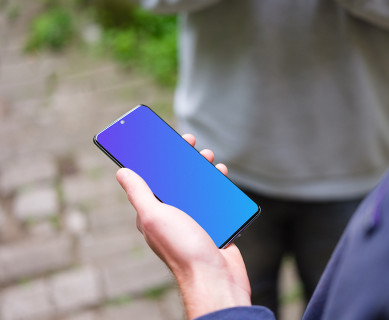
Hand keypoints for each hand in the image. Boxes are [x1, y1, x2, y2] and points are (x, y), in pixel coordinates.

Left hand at [116, 134, 250, 318]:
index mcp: (155, 213)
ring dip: (203, 169)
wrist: (215, 278)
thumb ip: (139, 193)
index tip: (165, 140)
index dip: (156, 158)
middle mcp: (173, 215)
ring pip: (198, 186)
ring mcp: (195, 219)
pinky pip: (216, 198)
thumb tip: (122, 172)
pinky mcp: (214, 223)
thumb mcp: (155, 216)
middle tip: (192, 144)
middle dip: (184, 159)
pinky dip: (219, 184)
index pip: (151, 179)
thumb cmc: (183, 249)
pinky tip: (222, 174)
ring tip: (209, 158)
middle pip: (177, 179)